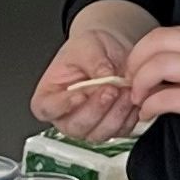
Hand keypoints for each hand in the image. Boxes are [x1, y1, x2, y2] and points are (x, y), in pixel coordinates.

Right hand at [32, 20, 143, 140]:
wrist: (112, 50)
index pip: (47, 109)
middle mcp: (67, 115)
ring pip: (99, 133)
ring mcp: (90, 124)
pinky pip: (121, 130)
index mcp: (50, 95)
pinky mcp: (112, 127)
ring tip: (125, 91)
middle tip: (110, 89)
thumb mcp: (88, 45)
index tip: (80, 94)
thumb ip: (93, 61)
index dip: (62, 106)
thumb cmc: (90, 49)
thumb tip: (105, 76)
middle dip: (96, 110)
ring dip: (116, 114)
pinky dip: (129, 116)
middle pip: (75, 127)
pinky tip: (133, 98)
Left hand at [123, 26, 179, 155]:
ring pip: (158, 65)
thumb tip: (164, 69)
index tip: (137, 69)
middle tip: (131, 83)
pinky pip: (166, 97)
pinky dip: (150, 106)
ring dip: (139, 83)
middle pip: (157, 42)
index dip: (143, 50)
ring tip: (139, 100)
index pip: (167, 33)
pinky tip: (150, 114)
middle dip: (135, 62)